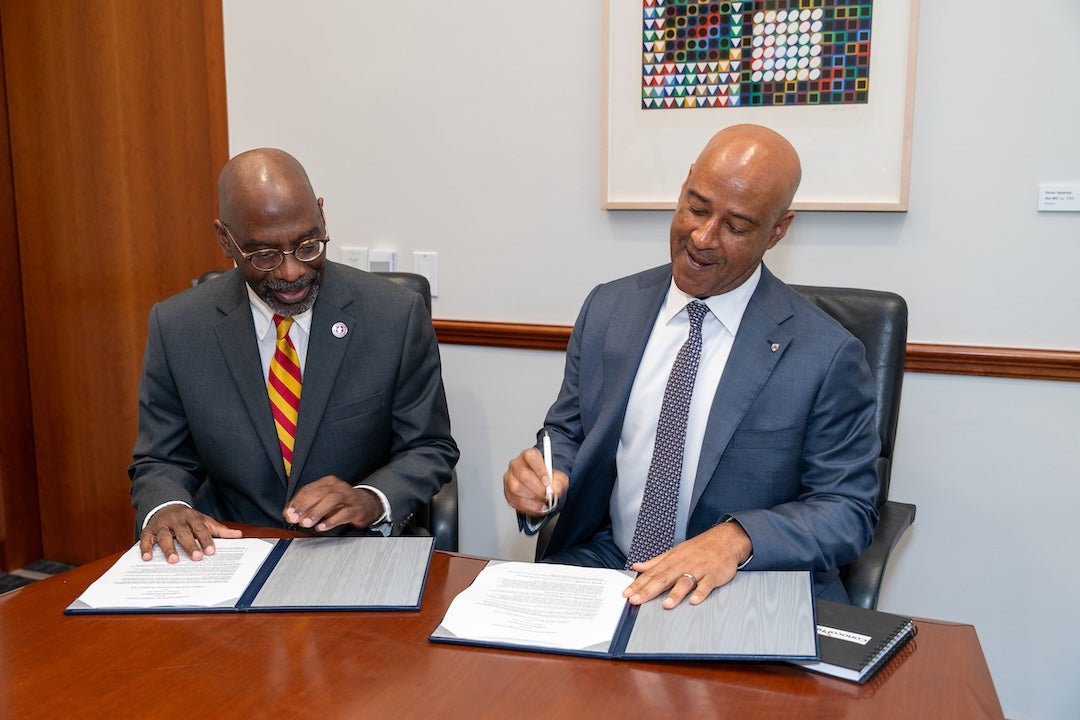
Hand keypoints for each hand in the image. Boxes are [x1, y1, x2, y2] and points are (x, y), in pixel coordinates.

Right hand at [139, 505, 242, 562]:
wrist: (165, 505)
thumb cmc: (188, 519)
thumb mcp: (204, 520)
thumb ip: (219, 530)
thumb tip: (239, 535)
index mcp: (192, 517)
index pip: (200, 528)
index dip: (205, 539)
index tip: (211, 551)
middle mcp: (176, 520)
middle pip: (183, 533)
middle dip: (190, 545)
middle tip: (197, 558)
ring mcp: (162, 525)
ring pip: (164, 536)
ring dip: (168, 548)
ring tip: (174, 561)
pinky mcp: (149, 530)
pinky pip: (146, 539)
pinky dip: (146, 548)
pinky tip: (147, 559)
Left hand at [284, 475, 382, 531]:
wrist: (367, 505)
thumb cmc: (342, 503)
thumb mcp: (324, 501)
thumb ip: (308, 506)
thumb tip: (290, 514)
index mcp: (328, 482)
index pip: (309, 489)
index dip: (297, 501)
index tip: (289, 512)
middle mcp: (338, 487)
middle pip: (319, 493)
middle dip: (305, 507)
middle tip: (296, 518)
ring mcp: (349, 497)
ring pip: (331, 500)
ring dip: (317, 512)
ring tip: (307, 523)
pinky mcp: (357, 509)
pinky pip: (344, 513)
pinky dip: (331, 520)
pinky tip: (322, 527)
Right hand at [503, 448, 567, 516]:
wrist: (540, 486)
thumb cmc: (546, 479)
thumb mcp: (558, 477)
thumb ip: (560, 481)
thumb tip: (556, 487)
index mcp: (528, 455)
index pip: (530, 457)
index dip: (540, 470)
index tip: (548, 482)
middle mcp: (516, 464)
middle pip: (523, 475)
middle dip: (537, 488)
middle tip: (546, 495)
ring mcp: (509, 478)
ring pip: (516, 488)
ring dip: (532, 498)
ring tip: (542, 501)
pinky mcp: (507, 492)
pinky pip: (515, 500)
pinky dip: (528, 506)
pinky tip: (536, 506)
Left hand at [622, 521, 752, 608]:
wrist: (725, 539)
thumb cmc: (698, 548)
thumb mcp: (674, 552)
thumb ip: (655, 561)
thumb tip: (637, 566)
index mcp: (672, 560)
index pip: (651, 573)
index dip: (638, 584)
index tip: (627, 594)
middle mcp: (683, 564)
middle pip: (664, 578)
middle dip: (649, 590)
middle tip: (636, 600)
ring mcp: (699, 569)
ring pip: (685, 582)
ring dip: (676, 593)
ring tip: (666, 604)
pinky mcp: (714, 574)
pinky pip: (707, 584)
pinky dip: (701, 592)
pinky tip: (695, 600)